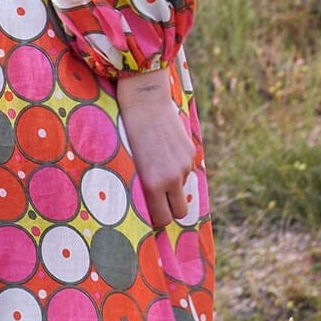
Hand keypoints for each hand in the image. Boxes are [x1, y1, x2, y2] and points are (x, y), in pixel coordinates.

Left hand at [115, 66, 197, 227]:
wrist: (145, 102)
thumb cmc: (129, 134)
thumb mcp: (132, 165)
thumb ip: (144, 185)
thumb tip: (151, 204)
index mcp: (153, 184)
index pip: (163, 219)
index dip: (158, 218)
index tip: (152, 213)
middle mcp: (172, 178)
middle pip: (180, 213)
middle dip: (172, 210)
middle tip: (160, 200)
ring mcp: (184, 165)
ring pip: (183, 188)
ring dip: (174, 184)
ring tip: (157, 165)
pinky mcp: (191, 153)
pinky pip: (187, 170)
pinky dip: (178, 167)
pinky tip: (165, 152)